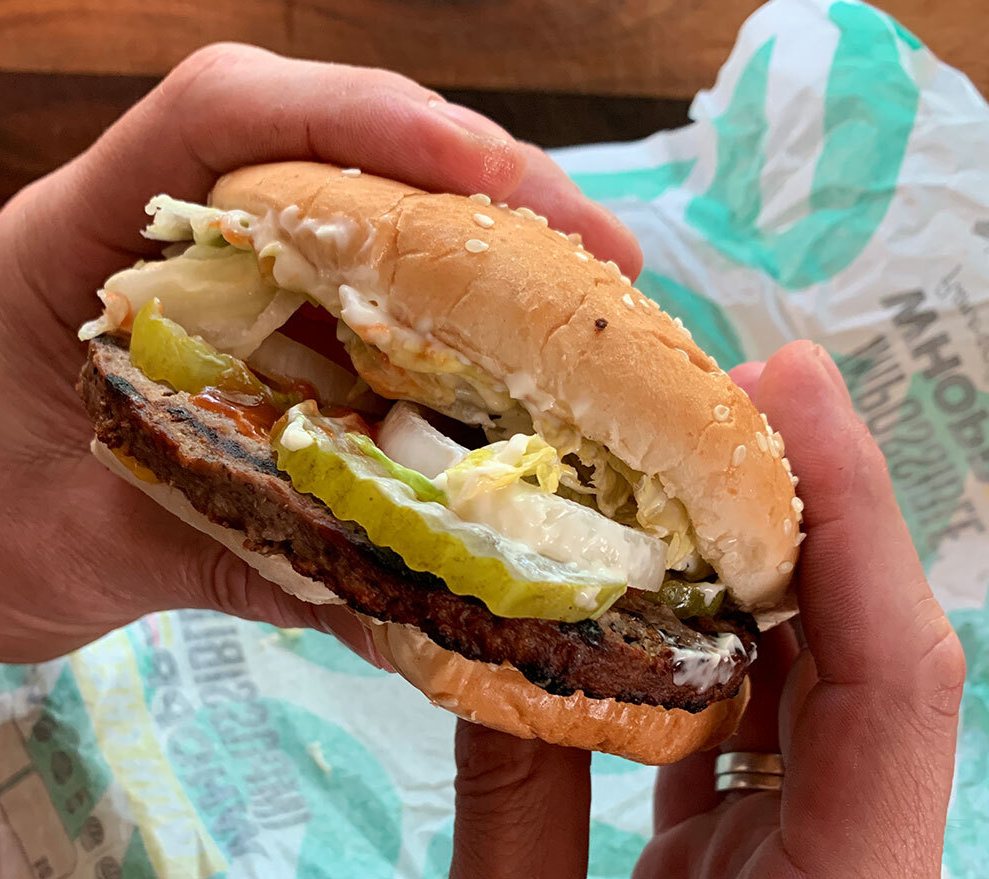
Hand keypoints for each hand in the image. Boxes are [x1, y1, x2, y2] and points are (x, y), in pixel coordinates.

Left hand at [0, 43, 640, 718]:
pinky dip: (428, 311)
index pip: (216, 113)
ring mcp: (188, 267)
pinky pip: (338, 288)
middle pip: (316, 144)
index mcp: (74, 240)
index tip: (484, 168)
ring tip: (581, 294)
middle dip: (466, 180)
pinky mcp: (225, 318)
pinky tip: (502, 353)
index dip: (358, 116)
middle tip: (594, 248)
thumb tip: (413, 597)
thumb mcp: (93, 549)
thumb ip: (243, 553)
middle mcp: (142, 228)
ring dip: (470, 240)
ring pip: (344, 206)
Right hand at [448, 342, 964, 878]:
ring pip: (822, 668)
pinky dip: (715, 630)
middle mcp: (862, 853)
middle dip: (798, 500)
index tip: (788, 378)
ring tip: (669, 459)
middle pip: (866, 642)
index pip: (891, 671)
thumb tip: (476, 620)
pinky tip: (648, 574)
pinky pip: (772, 715)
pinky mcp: (781, 850)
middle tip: (712, 391)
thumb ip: (513, 800)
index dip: (850, 505)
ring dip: (751, 556)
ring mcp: (827, 848)